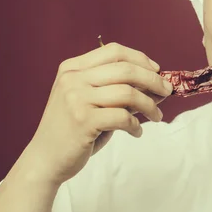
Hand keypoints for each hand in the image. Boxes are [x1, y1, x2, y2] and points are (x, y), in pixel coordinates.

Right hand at [21, 41, 173, 186]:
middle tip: (166, 91)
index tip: (156, 70)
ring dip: (149, 105)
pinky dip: (136, 125)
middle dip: (153, 80)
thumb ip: (117, 90)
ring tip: (155, 116)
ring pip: (128, 93)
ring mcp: (76, 99)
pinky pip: (123, 116)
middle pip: (125, 69)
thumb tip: (157, 85)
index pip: (114, 51)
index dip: (140, 58)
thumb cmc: (72, 130)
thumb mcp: (90, 102)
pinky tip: (137, 132)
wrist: (44, 160)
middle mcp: (73, 79)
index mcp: (73, 68)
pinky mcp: (83, 120)